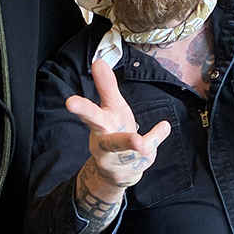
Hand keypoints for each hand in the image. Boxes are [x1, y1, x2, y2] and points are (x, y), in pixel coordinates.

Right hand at [66, 57, 170, 193]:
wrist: (114, 169)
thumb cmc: (113, 129)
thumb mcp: (112, 106)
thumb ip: (106, 86)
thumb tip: (98, 61)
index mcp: (99, 125)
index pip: (89, 115)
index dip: (80, 108)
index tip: (70, 101)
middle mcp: (104, 146)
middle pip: (111, 143)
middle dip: (123, 141)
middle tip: (137, 140)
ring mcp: (117, 162)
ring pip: (136, 153)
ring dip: (142, 145)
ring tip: (150, 137)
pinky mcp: (129, 172)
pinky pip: (147, 156)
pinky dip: (156, 140)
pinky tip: (163, 127)